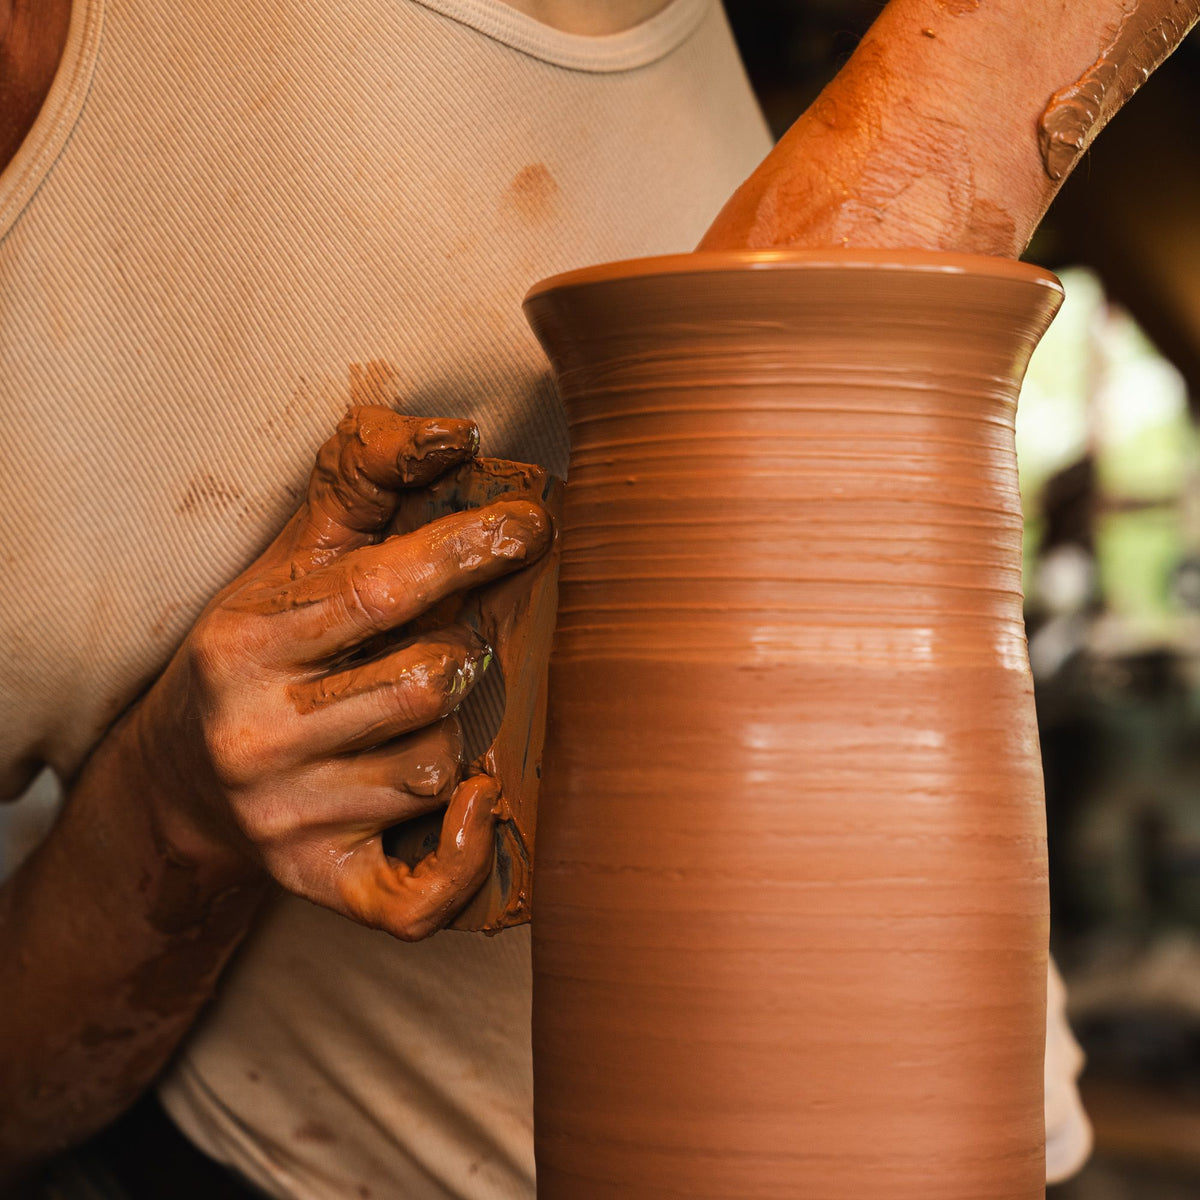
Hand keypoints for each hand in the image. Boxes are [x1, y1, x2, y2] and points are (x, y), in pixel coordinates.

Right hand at [129, 406, 550, 939]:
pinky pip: (416, 896)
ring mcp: (287, 819)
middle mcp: (258, 735)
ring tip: (442, 713)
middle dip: (468, 654)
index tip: (531, 526)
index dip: (466, 552)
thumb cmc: (257, 651)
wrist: (182, 781)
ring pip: (437, 767)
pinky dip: (463, 855)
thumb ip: (361, 481)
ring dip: (465, 734)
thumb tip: (453, 432)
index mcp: (249, 641)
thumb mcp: (288, 558)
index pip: (378, 590)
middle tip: (468, 643)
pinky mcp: (316, 883)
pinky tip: (478, 803)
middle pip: (426, 685)